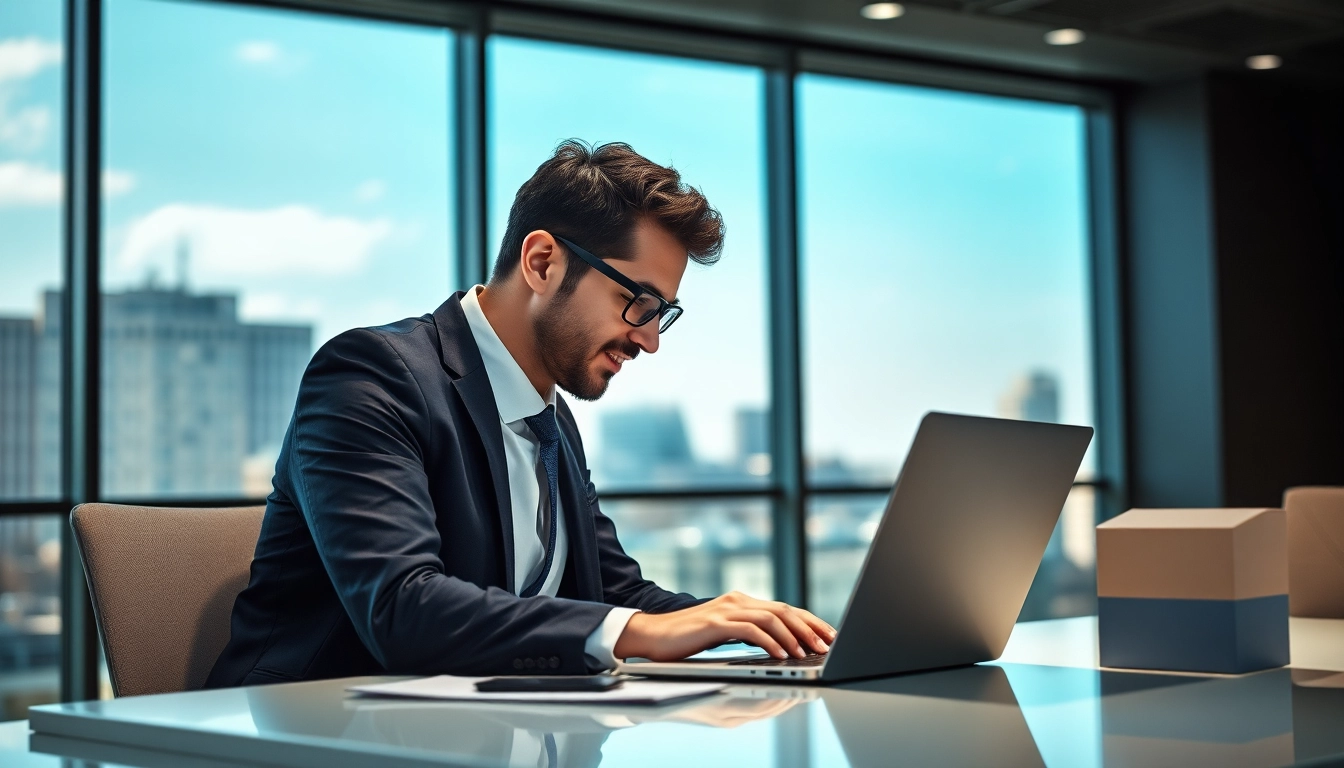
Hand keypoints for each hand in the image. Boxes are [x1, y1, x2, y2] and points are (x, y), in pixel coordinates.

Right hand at [613, 591, 836, 661]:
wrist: (652, 636)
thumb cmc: (688, 639)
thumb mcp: (725, 634)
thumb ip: (749, 633)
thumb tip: (781, 645)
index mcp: (742, 602)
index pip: (785, 609)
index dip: (811, 621)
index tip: (831, 635)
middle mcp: (738, 600)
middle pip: (784, 610)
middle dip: (810, 628)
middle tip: (828, 645)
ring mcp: (727, 609)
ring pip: (772, 618)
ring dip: (794, 637)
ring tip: (808, 653)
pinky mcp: (715, 623)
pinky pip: (751, 631)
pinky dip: (770, 643)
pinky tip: (782, 655)